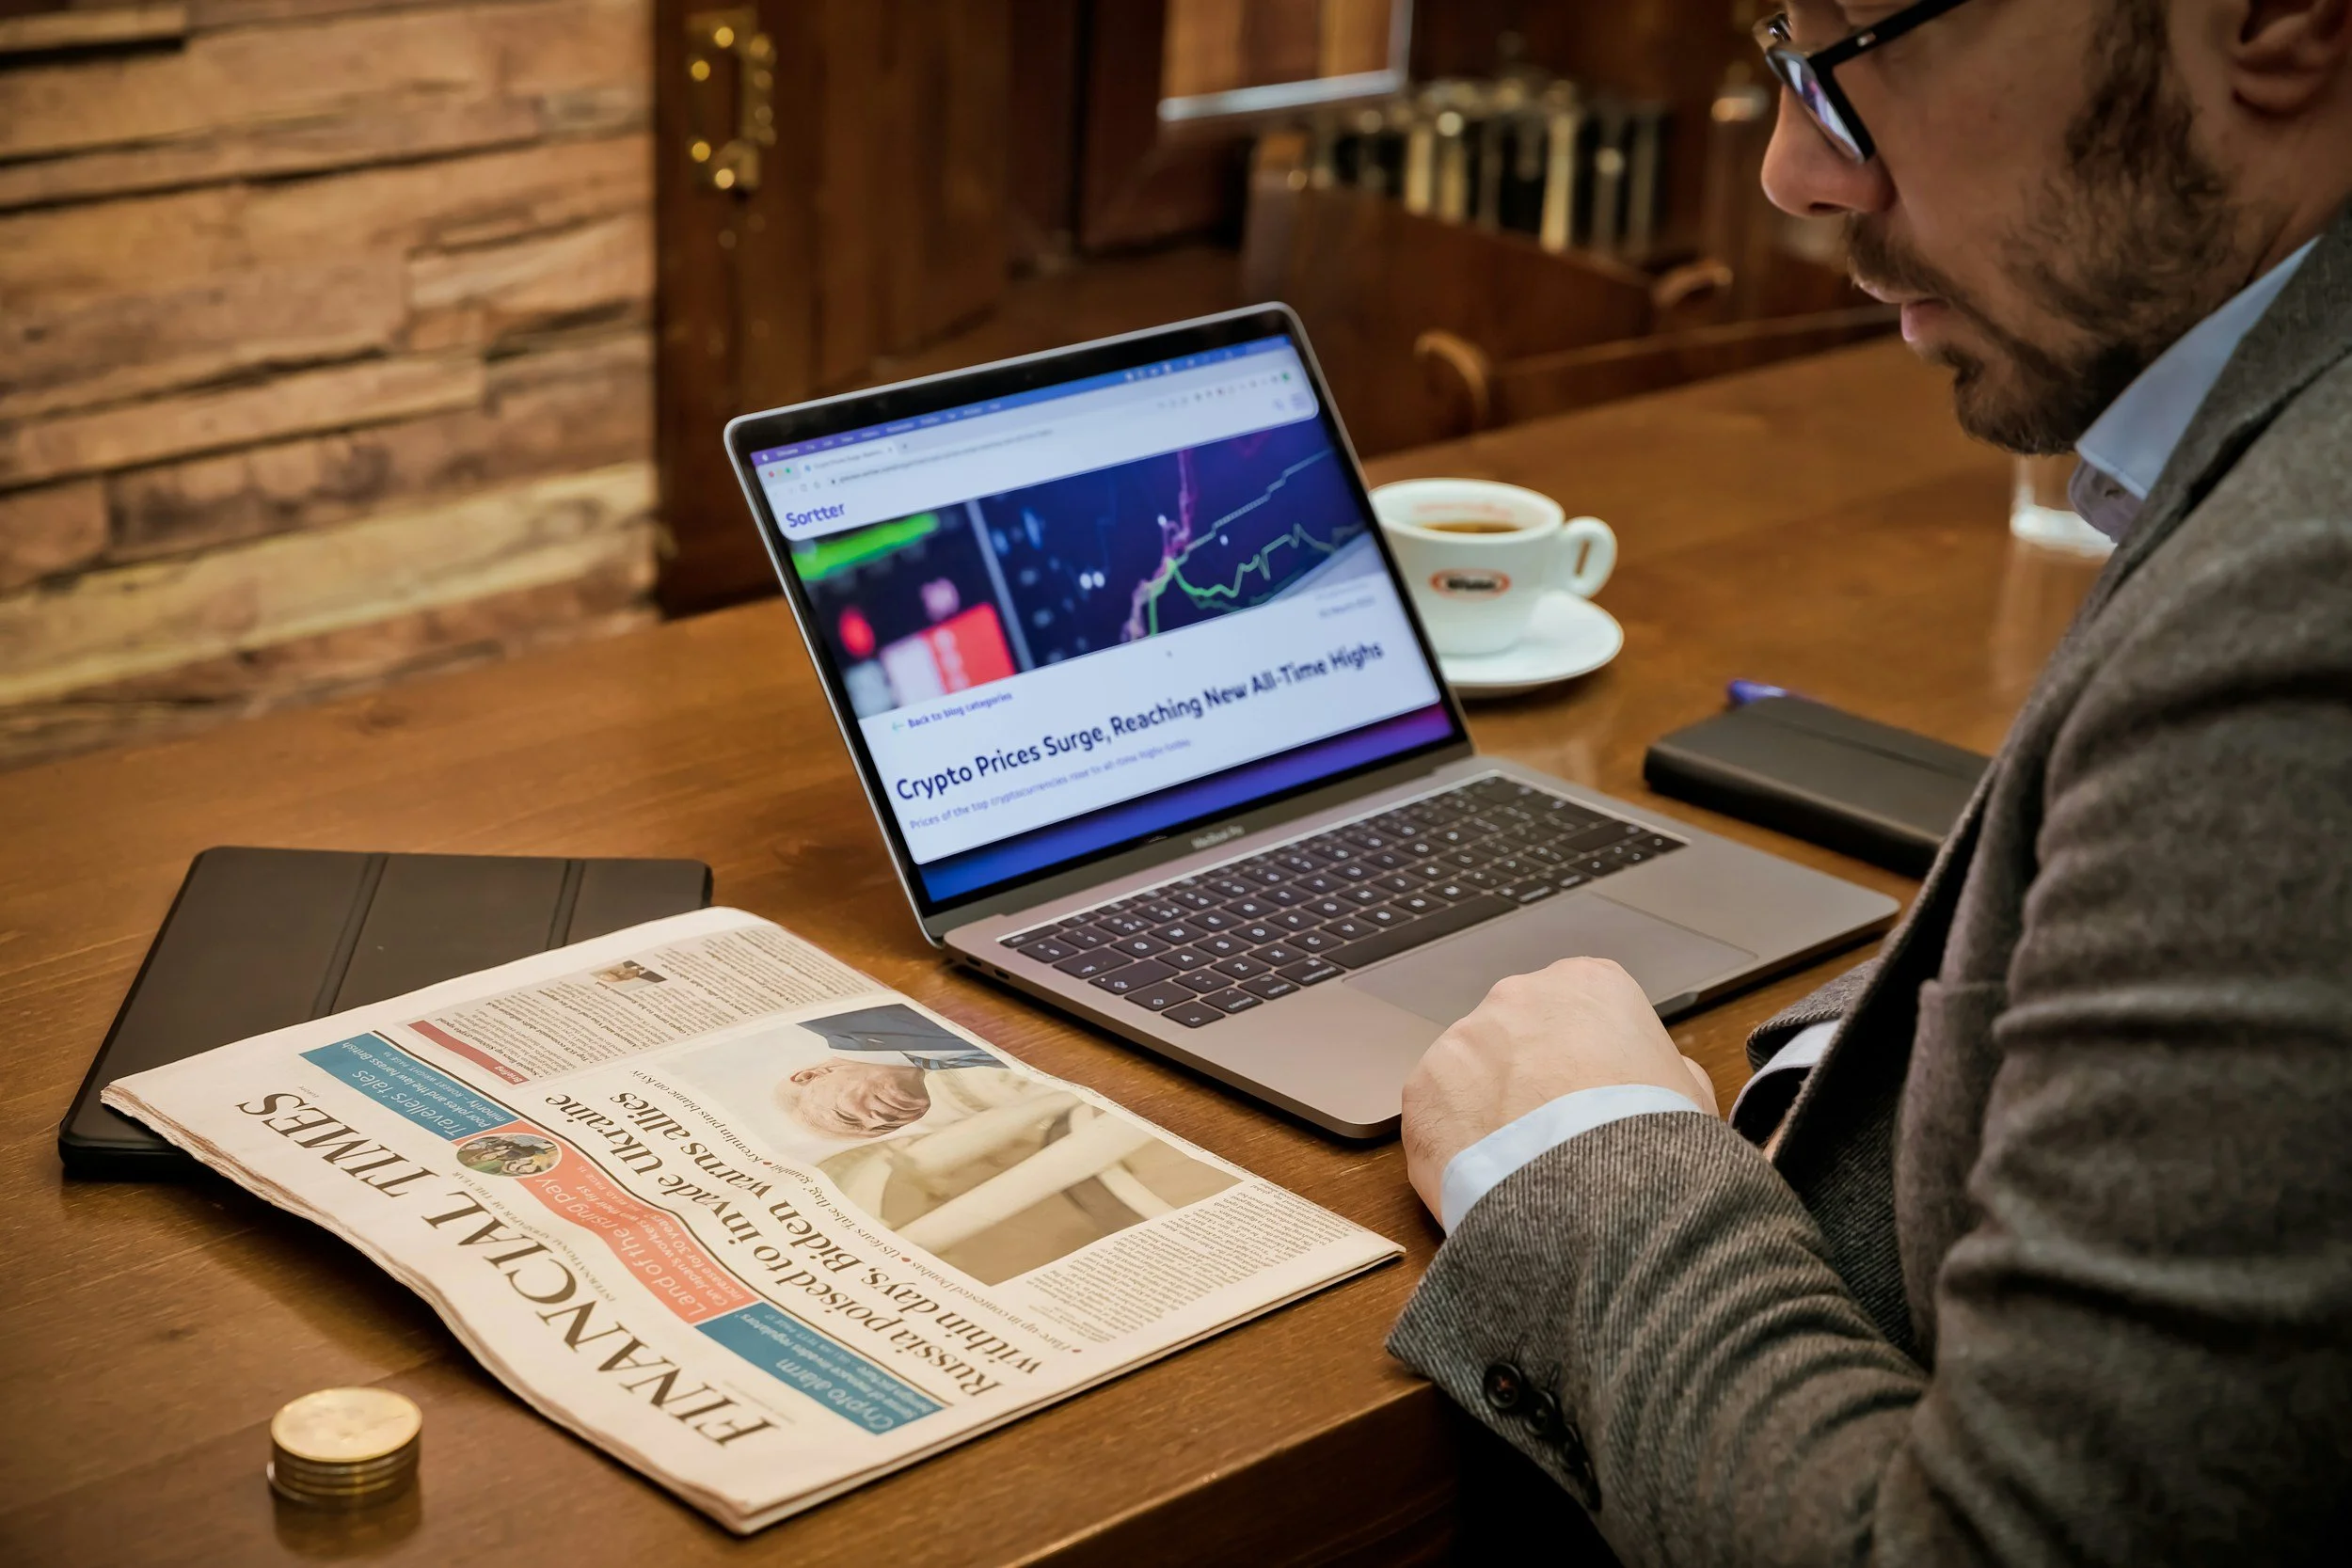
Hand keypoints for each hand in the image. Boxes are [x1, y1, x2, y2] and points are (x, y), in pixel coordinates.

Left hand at [1401, 957, 1719, 1219]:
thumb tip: (1646, 1077)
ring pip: (1470, 1074)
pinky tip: (1487, 1178)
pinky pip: (1436, 1115)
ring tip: (1518, 1165)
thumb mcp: (1690, 1093)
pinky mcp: (1423, 1088)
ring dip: (1486, 1109)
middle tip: (1549, 1134)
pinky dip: (1454, 1145)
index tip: (1587, 1096)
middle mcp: (1519, 996)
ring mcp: (1463, 1039)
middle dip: (1527, 1078)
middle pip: (1517, 1034)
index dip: (1582, 1059)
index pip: (1577, 1009)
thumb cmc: (1655, 1140)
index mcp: (1590, 984)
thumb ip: (1660, 1067)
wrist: (1602, 1194)